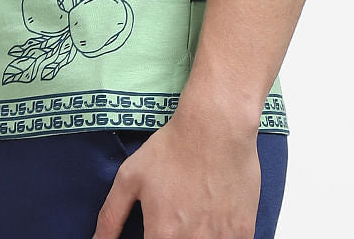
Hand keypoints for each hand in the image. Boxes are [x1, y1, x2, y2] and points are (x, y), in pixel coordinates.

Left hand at [91, 108, 260, 238]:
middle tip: (173, 222)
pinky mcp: (243, 232)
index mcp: (162, 235)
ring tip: (193, 217)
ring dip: (195, 238)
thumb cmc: (172, 148)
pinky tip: (213, 220)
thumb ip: (110, 217)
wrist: (216, 125)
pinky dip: (219, 237)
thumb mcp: (130, 177)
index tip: (154, 232)